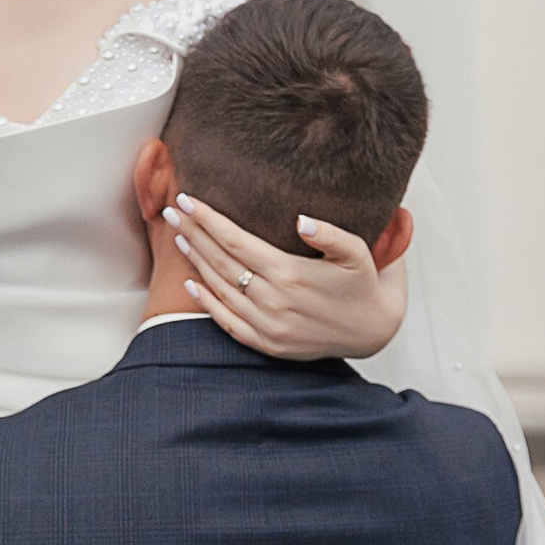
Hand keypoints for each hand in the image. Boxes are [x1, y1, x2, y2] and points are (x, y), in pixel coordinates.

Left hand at [166, 194, 409, 362]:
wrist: (373, 331)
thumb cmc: (362, 284)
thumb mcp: (357, 254)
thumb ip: (330, 234)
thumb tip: (302, 220)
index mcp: (290, 274)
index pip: (235, 241)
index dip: (208, 220)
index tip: (187, 200)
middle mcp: (273, 301)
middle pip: (221, 262)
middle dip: (193, 234)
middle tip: (171, 212)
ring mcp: (268, 325)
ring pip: (220, 289)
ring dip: (196, 262)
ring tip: (179, 237)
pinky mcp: (267, 344)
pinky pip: (227, 322)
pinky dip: (206, 303)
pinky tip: (191, 283)